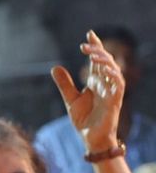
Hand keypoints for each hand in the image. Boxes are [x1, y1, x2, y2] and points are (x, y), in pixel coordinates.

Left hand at [50, 30, 124, 152]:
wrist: (91, 138)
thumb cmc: (84, 120)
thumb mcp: (71, 100)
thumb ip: (64, 84)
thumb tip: (54, 67)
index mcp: (96, 82)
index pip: (97, 60)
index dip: (95, 47)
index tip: (89, 34)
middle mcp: (105, 84)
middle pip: (105, 61)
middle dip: (97, 51)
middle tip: (86, 44)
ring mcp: (111, 91)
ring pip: (113, 70)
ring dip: (104, 60)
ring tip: (93, 53)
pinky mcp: (115, 100)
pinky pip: (118, 84)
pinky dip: (112, 75)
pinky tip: (104, 68)